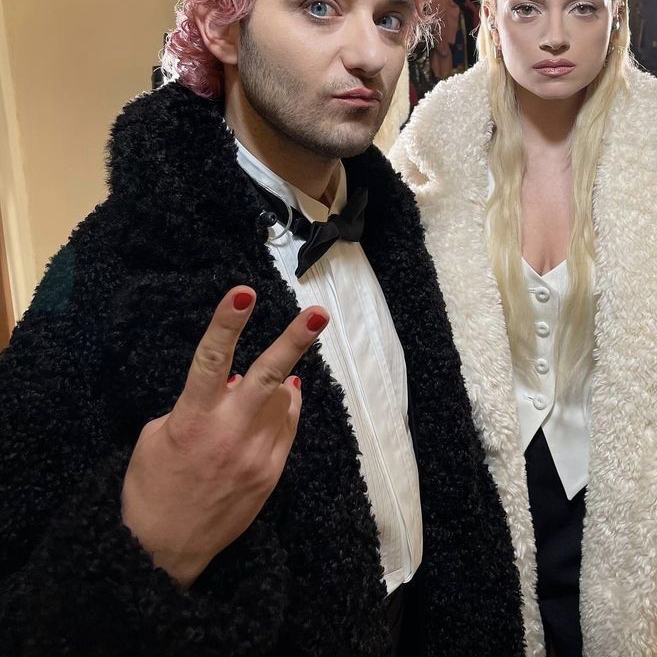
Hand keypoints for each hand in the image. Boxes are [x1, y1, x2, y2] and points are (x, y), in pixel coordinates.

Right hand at [121, 286, 327, 586]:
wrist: (162, 550)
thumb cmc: (151, 486)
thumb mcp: (158, 435)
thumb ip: (196, 404)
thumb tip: (230, 382)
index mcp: (192, 419)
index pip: (210, 360)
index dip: (227, 323)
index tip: (243, 294)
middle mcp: (230, 434)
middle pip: (268, 376)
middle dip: (294, 340)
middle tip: (317, 314)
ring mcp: (257, 455)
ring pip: (283, 399)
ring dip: (274, 386)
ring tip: (255, 395)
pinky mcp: (273, 473)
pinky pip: (288, 426)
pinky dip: (282, 409)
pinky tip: (270, 408)